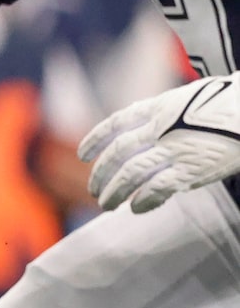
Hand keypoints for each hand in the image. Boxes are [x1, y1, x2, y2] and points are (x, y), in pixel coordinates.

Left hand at [79, 75, 239, 211]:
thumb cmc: (228, 104)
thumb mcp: (189, 99)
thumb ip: (165, 115)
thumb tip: (146, 133)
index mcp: (159, 107)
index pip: (116, 122)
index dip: (95, 139)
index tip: (82, 155)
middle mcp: (162, 128)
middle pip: (118, 153)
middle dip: (101, 174)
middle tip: (94, 190)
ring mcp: (176, 149)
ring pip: (131, 173)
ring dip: (115, 192)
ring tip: (106, 204)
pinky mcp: (193, 169)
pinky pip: (158, 188)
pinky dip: (144, 200)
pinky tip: (136, 208)